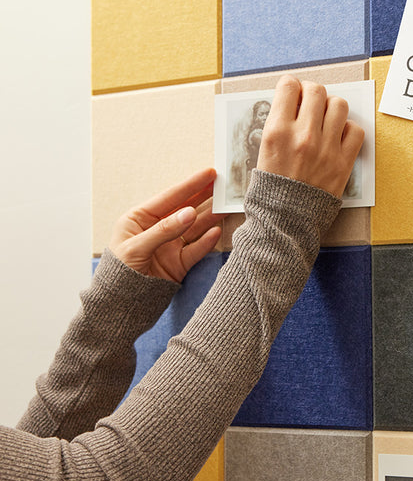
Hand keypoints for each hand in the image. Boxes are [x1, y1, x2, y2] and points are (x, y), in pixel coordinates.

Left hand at [109, 168, 224, 281]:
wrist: (119, 307)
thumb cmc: (118, 274)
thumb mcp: (135, 248)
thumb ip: (164, 230)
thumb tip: (190, 213)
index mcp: (140, 219)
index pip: (170, 197)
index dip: (191, 185)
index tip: (209, 173)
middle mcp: (158, 229)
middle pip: (186, 208)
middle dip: (205, 196)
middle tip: (224, 184)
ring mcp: (170, 246)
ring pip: (195, 227)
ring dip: (211, 216)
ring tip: (227, 205)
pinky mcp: (180, 263)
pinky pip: (197, 249)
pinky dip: (207, 241)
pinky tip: (217, 231)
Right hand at [257, 75, 364, 196]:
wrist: (284, 222)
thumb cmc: (271, 189)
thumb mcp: (263, 152)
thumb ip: (278, 125)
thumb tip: (293, 105)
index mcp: (277, 132)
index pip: (289, 86)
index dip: (292, 86)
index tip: (293, 92)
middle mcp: (303, 136)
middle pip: (316, 91)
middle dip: (312, 93)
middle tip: (311, 103)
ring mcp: (326, 148)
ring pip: (339, 105)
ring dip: (332, 107)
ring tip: (326, 118)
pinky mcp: (343, 162)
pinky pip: (356, 130)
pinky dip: (349, 129)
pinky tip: (339, 136)